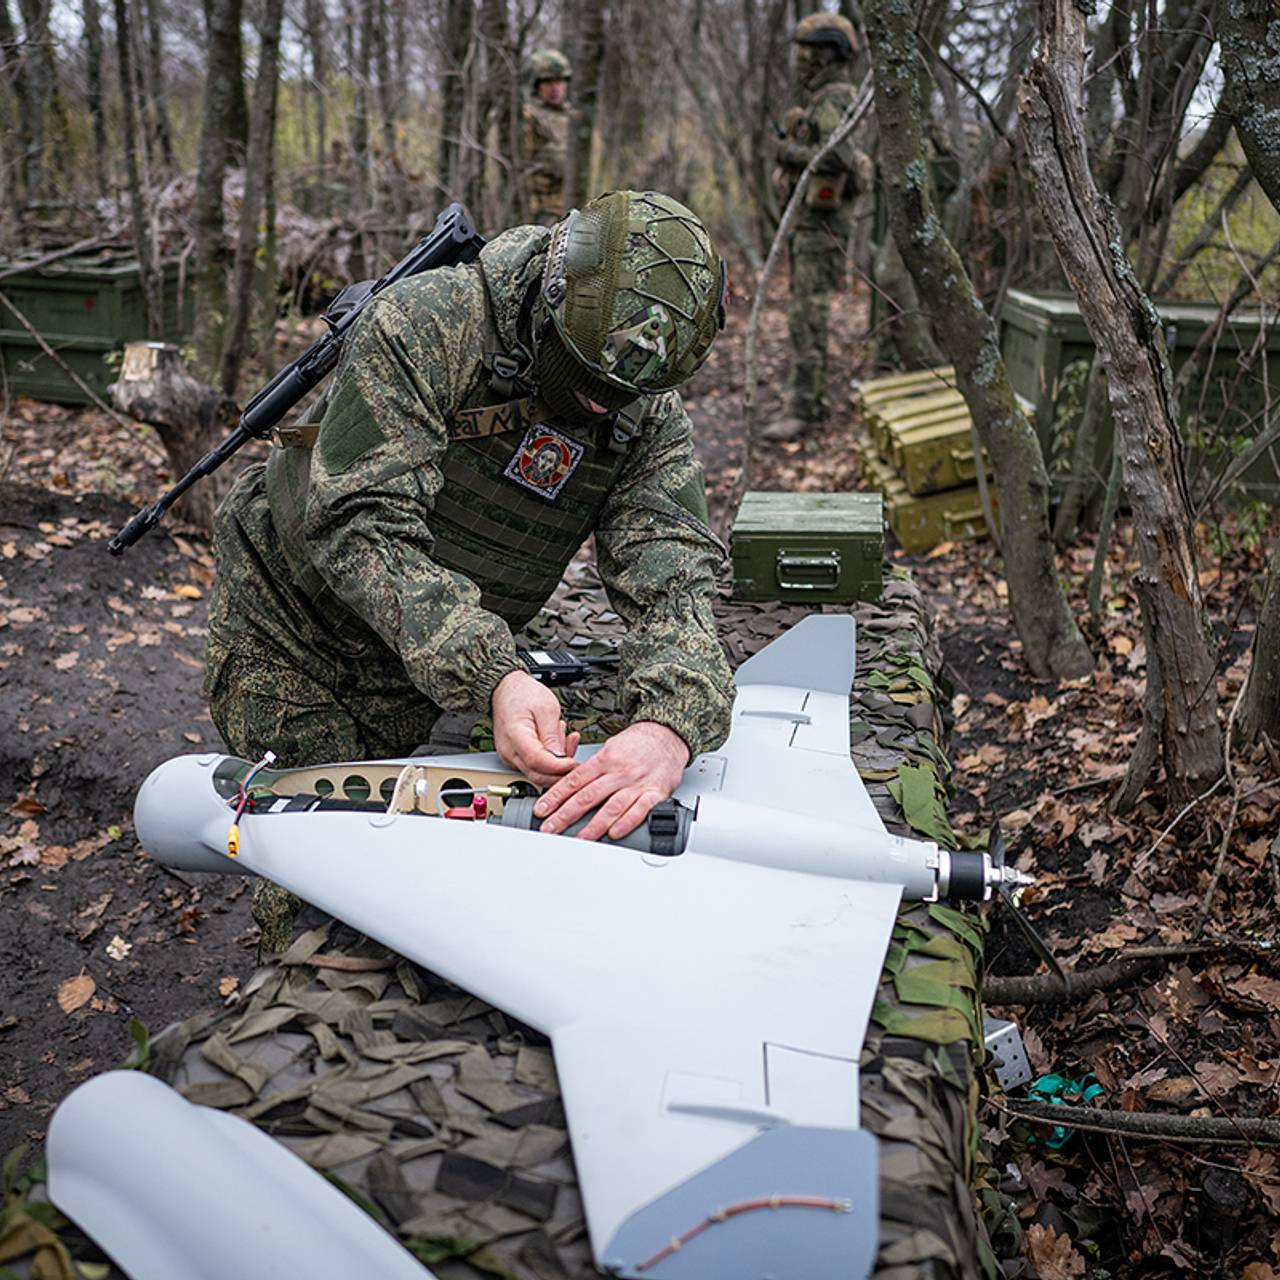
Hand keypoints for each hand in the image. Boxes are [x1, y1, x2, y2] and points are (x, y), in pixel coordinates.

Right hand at [492, 669, 580, 787]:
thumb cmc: (523, 695)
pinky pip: (536, 766)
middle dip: (561, 771)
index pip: (538, 762)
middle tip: (578, 759)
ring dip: (557, 763)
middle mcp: (510, 752)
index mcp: (515, 736)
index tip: (575, 764)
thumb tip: (560, 758)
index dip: (559, 767)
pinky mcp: (516, 757)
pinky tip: (557, 743)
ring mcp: (511, 757)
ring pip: (539, 773)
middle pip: (538, 775)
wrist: (506, 689)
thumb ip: (553, 735)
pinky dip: (551, 759)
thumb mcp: (547, 708)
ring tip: (563, 736)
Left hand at [534, 721, 689, 841]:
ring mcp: (636, 783)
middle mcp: (618, 772)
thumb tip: (571, 787)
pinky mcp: (655, 793)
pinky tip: (615, 833)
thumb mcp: (610, 748)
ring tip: (579, 839)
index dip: (555, 797)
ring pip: (611, 806)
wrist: (667, 736)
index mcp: (604, 760)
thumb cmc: (638, 744)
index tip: (541, 810)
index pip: (574, 780)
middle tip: (550, 829)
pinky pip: (640, 809)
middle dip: (565, 815)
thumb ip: (593, 769)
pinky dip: (626, 822)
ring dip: (593, 825)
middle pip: (587, 796)